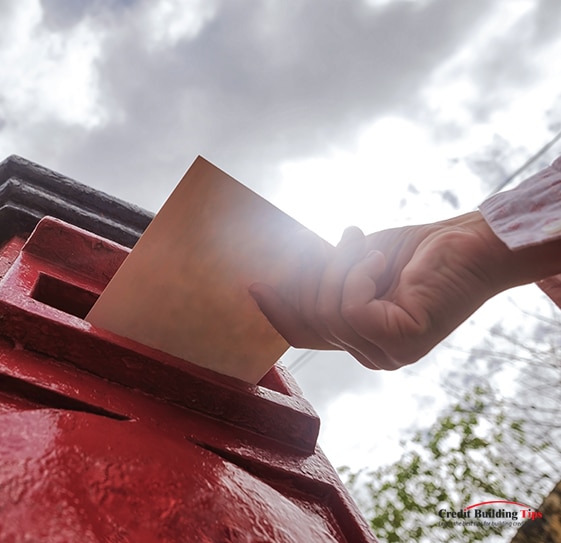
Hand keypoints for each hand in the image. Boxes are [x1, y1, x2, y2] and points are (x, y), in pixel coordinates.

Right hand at [250, 212, 519, 369]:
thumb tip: (275, 279)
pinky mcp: (401, 342)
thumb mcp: (354, 265)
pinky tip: (381, 262)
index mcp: (361, 340)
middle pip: (312, 319)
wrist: (470, 242)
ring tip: (368, 245)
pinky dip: (358, 275)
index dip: (278, 312)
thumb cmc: (417, 251)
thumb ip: (321, 282)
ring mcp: (388, 354)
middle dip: (320, 271)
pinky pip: (351, 309)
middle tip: (352, 236)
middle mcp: (373, 355)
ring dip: (342, 267)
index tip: (254, 285)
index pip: (307, 334)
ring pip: (329, 312)